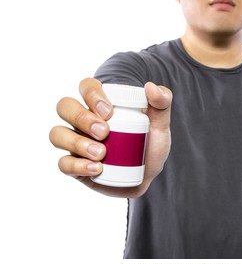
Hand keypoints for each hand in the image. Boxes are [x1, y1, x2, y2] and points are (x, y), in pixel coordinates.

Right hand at [49, 78, 172, 197]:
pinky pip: (63, 163)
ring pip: (57, 134)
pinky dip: (77, 165)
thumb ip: (162, 105)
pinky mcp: (74, 166)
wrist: (146, 176)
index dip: (92, 94)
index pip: (86, 87)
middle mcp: (83, 121)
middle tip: (104, 132)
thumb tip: (151, 86)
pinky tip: (96, 169)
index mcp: (100, 105)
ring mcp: (75, 142)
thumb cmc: (150, 146)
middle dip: (82, 117)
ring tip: (101, 153)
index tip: (109, 111)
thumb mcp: (160, 126)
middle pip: (65, 106)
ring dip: (77, 142)